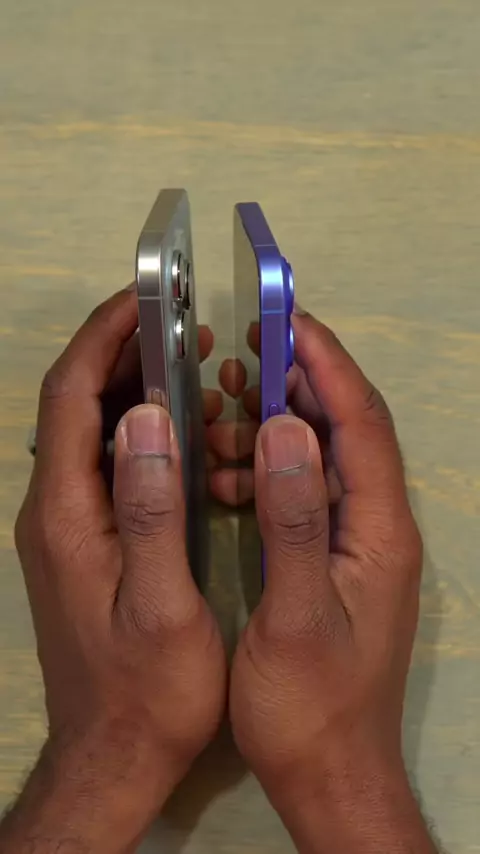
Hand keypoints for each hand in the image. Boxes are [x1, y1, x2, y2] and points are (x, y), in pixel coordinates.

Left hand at [7, 288, 225, 853]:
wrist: (114, 752)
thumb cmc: (147, 688)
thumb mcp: (162, 604)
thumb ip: (150, 508)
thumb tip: (145, 416)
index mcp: (66, 513)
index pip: (70, 397)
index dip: (105, 338)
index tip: (148, 298)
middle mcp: (54, 509)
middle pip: (76, 404)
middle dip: (126, 355)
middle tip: (188, 335)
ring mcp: (65, 525)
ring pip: (93, 433)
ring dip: (140, 396)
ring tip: (200, 384)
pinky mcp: (83, 541)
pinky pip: (106, 465)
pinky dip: (143, 437)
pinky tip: (187, 445)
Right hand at [228, 311, 434, 852]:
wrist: (329, 774)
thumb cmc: (310, 706)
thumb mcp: (294, 616)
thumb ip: (293, 520)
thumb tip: (287, 428)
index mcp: (379, 531)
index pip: (362, 422)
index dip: (327, 365)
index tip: (285, 322)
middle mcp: (378, 526)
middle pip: (347, 430)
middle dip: (299, 386)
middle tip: (243, 362)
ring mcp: (357, 543)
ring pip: (320, 458)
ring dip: (274, 431)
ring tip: (222, 421)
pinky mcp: (334, 558)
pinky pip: (302, 492)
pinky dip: (266, 472)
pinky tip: (224, 478)